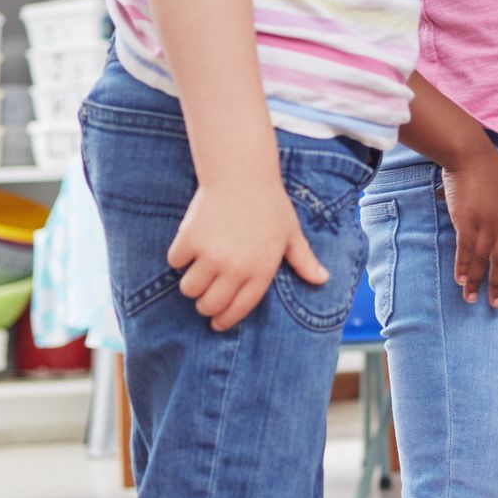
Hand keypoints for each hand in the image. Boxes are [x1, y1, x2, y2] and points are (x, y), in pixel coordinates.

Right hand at [168, 167, 325, 330]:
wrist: (242, 174)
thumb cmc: (269, 204)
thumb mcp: (291, 234)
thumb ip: (303, 260)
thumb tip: (322, 279)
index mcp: (261, 270)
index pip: (238, 309)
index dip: (225, 320)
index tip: (217, 323)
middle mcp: (235, 268)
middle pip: (209, 305)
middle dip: (205, 306)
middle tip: (205, 297)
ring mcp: (210, 255)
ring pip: (189, 289)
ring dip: (191, 284)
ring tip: (197, 272)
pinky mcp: (189, 240)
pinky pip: (175, 262)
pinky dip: (179, 258)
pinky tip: (189, 248)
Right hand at [440, 144, 497, 305]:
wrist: (472, 157)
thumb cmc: (494, 173)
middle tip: (497, 305)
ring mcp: (485, 225)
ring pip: (483, 260)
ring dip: (478, 282)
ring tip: (473, 300)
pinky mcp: (466, 222)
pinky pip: (465, 249)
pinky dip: (463, 266)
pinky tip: (461, 281)